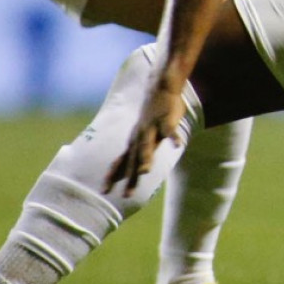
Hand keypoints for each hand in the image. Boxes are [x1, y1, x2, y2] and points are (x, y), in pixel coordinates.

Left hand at [104, 82, 186, 197]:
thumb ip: (141, 151)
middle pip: (133, 160)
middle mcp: (139, 137)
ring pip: (147, 146)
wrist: (159, 89)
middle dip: (129, 177)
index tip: (104, 191)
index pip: (120, 162)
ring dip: (145, 158)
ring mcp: (152, 129)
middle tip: (127, 195)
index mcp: (133, 142)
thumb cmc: (153, 115)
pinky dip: (174, 138)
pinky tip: (178, 145)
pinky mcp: (166, 120)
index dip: (112, 176)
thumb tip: (138, 169)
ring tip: (144, 172)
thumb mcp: (143, 134)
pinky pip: (170, 130)